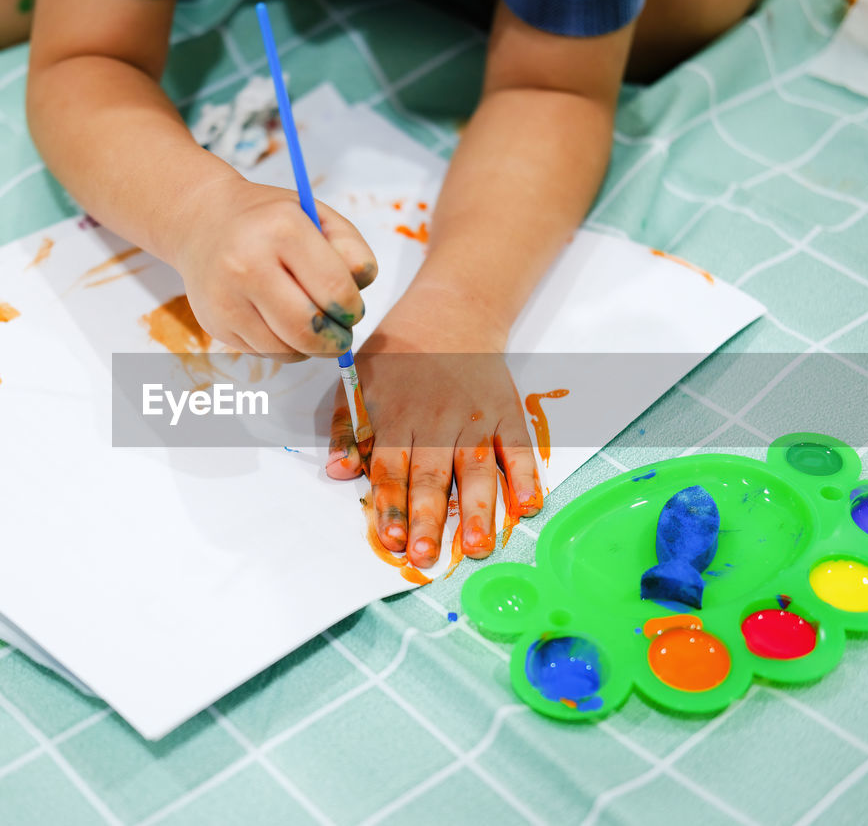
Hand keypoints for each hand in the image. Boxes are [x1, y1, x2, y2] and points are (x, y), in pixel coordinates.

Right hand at [173, 177, 377, 359]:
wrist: (202, 220)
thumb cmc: (271, 221)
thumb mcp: (316, 216)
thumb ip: (351, 249)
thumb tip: (360, 289)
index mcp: (282, 229)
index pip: (335, 289)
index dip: (353, 309)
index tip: (352, 311)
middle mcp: (247, 264)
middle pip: (308, 330)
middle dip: (335, 341)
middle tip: (340, 336)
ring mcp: (226, 297)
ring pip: (286, 350)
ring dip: (310, 349)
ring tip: (311, 327)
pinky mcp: (214, 322)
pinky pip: (264, 353)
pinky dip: (283, 347)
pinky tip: (280, 323)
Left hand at [327, 290, 542, 568]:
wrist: (450, 312)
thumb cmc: (398, 355)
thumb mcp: (358, 382)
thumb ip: (346, 429)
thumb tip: (338, 472)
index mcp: (396, 416)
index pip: (390, 468)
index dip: (390, 505)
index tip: (390, 540)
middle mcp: (437, 421)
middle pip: (431, 477)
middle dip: (427, 519)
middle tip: (425, 556)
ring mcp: (475, 419)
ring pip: (477, 470)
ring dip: (477, 510)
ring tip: (477, 547)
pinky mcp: (507, 414)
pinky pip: (519, 449)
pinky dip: (527, 477)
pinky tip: (528, 507)